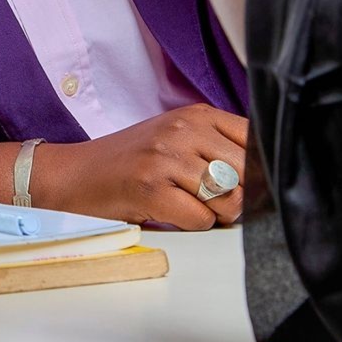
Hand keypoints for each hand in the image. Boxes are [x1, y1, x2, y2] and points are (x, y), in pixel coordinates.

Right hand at [31, 104, 247, 229]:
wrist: (76, 174)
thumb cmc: (131, 161)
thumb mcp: (176, 138)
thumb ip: (217, 146)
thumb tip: (265, 178)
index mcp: (196, 115)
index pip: (254, 138)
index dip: (259, 169)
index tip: (247, 184)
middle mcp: (183, 130)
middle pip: (246, 173)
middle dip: (241, 198)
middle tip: (218, 204)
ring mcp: (166, 157)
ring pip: (229, 199)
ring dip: (218, 215)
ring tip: (194, 208)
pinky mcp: (152, 188)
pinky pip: (201, 219)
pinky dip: (195, 226)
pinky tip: (174, 215)